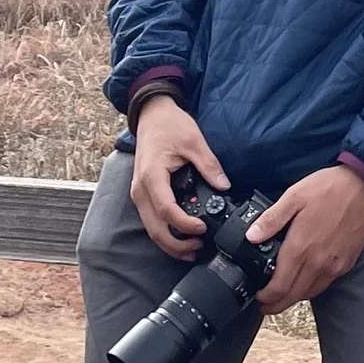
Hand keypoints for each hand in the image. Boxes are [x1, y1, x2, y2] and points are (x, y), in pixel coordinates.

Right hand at [128, 96, 227, 258]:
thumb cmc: (169, 125)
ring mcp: (139, 193)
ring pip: (151, 228)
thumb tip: (224, 185)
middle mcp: (141, 189)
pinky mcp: (143, 193)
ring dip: (169, 243)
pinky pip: (151, 220)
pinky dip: (165, 231)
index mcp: (152, 176)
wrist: (151, 114)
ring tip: (192, 248)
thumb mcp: (193, 141)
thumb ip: (209, 165)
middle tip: (198, 248)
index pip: (167, 210)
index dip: (186, 225)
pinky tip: (181, 235)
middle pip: (155, 229)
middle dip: (176, 245)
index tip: (203, 228)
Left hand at [250, 165, 363, 311]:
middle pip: (293, 296)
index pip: (279, 286)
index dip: (266, 298)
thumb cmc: (329, 188)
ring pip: (309, 294)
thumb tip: (251, 236)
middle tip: (265, 305)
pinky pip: (324, 285)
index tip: (258, 298)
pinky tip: (304, 282)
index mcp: (300, 247)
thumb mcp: (294, 196)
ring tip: (282, 296)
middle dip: (276, 305)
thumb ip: (271, 219)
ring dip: (294, 299)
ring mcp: (333, 266)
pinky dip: (311, 290)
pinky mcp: (346, 264)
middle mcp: (317, 262)